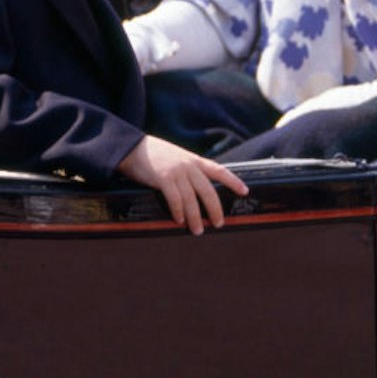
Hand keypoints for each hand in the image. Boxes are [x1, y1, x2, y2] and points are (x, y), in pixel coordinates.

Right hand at [117, 135, 247, 234]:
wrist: (131, 146)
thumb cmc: (152, 154)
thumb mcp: (175, 156)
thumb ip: (187, 169)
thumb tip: (196, 187)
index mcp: (193, 160)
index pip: (219, 170)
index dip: (233, 181)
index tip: (245, 191)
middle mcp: (188, 165)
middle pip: (208, 190)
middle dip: (215, 209)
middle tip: (218, 224)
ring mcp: (176, 171)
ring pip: (191, 199)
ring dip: (196, 217)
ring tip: (198, 230)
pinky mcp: (163, 178)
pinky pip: (175, 199)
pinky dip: (179, 212)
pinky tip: (180, 221)